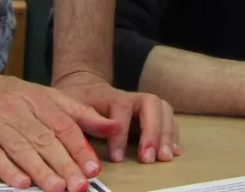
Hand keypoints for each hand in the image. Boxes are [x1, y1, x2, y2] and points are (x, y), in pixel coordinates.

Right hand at [0, 67, 122, 191]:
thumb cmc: (2, 95)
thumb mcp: (40, 95)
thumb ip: (76, 112)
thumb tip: (112, 125)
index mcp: (35, 98)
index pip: (62, 124)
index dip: (78, 147)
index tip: (93, 168)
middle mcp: (15, 108)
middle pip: (44, 138)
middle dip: (64, 164)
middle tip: (79, 185)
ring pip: (20, 147)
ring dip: (40, 170)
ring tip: (57, 188)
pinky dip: (6, 169)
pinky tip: (20, 182)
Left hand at [52, 69, 178, 163]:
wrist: (86, 86)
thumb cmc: (78, 101)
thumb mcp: (71, 109)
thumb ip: (80, 122)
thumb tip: (82, 146)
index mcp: (110, 95)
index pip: (121, 107)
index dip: (120, 132)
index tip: (116, 157)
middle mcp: (131, 97)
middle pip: (151, 103)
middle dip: (152, 131)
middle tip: (148, 158)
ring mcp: (144, 105)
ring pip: (164, 109)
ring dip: (167, 134)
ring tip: (164, 157)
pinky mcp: (152, 115)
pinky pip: (169, 119)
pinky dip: (173, 135)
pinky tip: (172, 152)